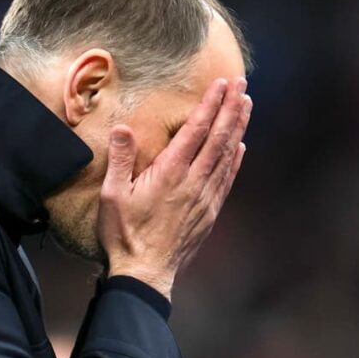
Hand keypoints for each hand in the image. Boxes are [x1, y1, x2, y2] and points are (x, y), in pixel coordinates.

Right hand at [97, 76, 251, 299]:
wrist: (144, 273)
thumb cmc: (124, 234)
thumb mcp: (112, 195)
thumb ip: (120, 159)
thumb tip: (123, 128)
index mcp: (169, 173)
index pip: (195, 130)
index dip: (210, 105)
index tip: (222, 84)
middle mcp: (193, 182)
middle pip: (218, 138)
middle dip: (230, 109)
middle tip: (242, 85)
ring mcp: (205, 198)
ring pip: (227, 156)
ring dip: (238, 129)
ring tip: (246, 106)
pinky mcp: (209, 213)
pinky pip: (227, 180)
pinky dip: (235, 160)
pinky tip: (240, 148)